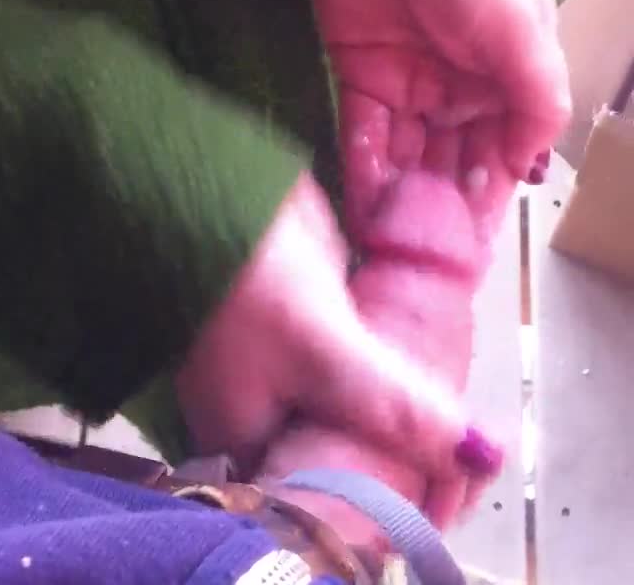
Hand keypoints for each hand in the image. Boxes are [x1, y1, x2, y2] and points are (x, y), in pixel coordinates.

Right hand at [176, 173, 484, 485]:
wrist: (210, 187)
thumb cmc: (246, 283)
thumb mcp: (323, 352)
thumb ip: (396, 405)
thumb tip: (482, 453)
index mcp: (256, 447)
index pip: (337, 504)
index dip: (404, 502)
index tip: (466, 482)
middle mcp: (270, 420)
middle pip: (357, 458)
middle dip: (417, 457)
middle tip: (479, 451)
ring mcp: (291, 372)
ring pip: (366, 410)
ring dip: (414, 412)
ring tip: (472, 420)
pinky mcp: (313, 328)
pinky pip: (365, 362)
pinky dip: (398, 367)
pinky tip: (441, 369)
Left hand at [311, 0, 569, 242]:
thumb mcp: (522, 25)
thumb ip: (538, 98)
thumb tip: (531, 167)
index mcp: (507, 84)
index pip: (498, 161)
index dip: (483, 208)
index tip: (463, 260)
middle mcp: (458, 93)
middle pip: (446, 169)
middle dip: (433, 218)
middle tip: (412, 267)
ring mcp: (405, 85)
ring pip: (402, 160)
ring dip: (394, 202)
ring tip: (380, 251)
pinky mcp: (356, 72)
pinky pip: (360, 132)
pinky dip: (359, 168)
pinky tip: (354, 207)